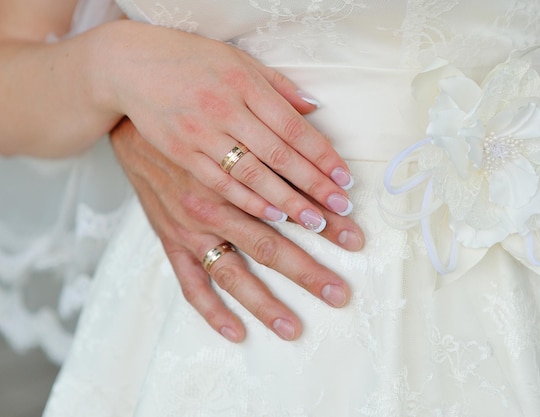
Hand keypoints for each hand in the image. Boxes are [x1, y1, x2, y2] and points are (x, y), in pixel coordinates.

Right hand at [97, 20, 353, 233]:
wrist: (129, 67)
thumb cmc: (191, 61)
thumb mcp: (238, 61)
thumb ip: (277, 86)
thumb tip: (314, 108)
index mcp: (244, 84)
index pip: (293, 128)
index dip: (323, 156)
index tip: (345, 180)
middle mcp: (225, 110)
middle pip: (279, 155)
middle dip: (314, 186)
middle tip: (342, 211)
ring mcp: (201, 136)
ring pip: (252, 176)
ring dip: (287, 202)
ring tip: (316, 222)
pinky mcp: (181, 155)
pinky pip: (220, 184)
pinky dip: (248, 202)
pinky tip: (273, 217)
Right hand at [110, 117, 363, 341]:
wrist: (132, 127)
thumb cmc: (192, 120)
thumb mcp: (231, 110)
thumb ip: (274, 113)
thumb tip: (314, 108)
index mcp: (235, 175)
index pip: (291, 205)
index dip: (327, 220)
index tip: (355, 236)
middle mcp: (215, 208)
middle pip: (269, 247)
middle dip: (308, 271)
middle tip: (340, 294)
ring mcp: (192, 230)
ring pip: (233, 274)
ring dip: (264, 303)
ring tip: (294, 328)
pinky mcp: (172, 242)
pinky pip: (191, 285)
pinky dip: (211, 311)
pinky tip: (236, 333)